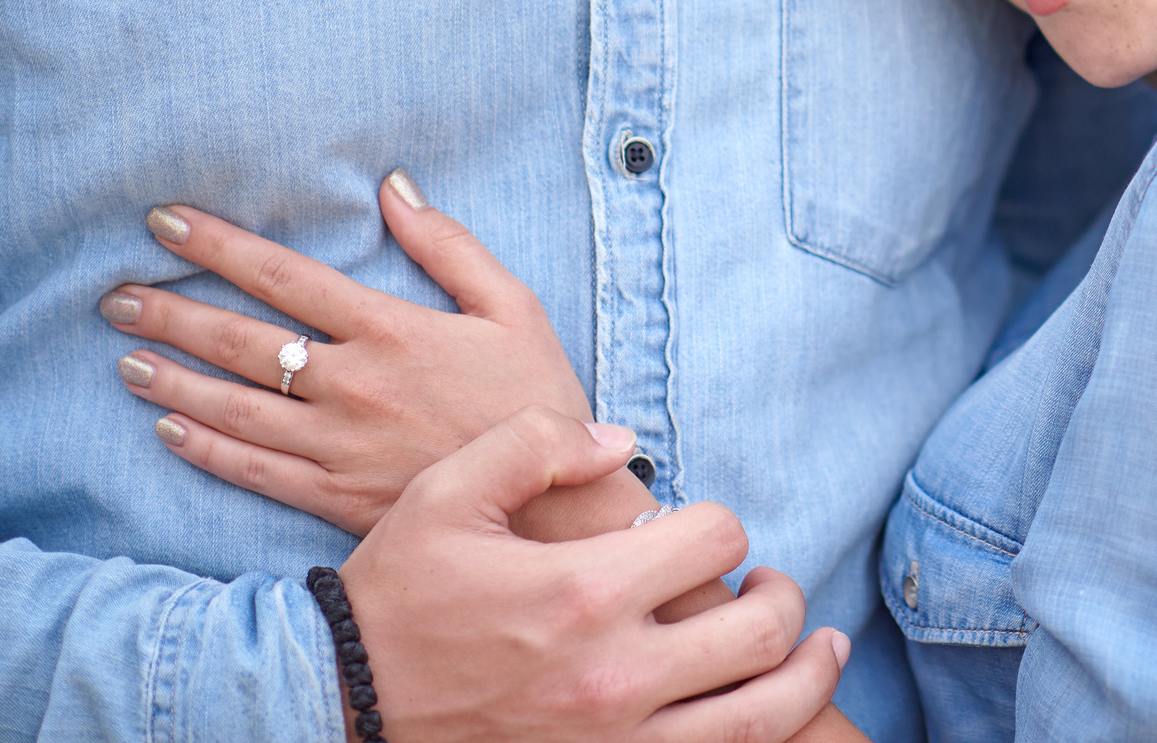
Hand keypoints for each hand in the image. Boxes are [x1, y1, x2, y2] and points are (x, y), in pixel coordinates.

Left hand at [104, 170, 628, 536]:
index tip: (165, 224)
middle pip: (243, 340)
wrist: (553, 506)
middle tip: (115, 297)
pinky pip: (254, 470)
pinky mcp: (336, 496)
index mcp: (392, 330)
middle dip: (172, 314)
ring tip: (126, 360)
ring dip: (174, 380)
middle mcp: (354, 384)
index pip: (286, 276)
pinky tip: (169, 430)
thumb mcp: (513, 306)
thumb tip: (393, 186)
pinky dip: (206, 448)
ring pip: (236, 406)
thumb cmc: (537, 398)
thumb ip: (450, 244)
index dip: (220, 246)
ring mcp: (339, 445)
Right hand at [346, 407, 852, 742]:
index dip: (720, 522)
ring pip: (761, 717)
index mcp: (584, 591)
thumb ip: (538, 445)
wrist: (339, 704)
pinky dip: (756, 737)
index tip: (700, 530)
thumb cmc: (396, 596)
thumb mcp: (447, 494)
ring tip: (817, 649)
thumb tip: (627, 443)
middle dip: (782, 597)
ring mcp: (614, 742)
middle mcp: (615, 675)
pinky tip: (759, 709)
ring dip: (804, 676)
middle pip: (762, 630)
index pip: (717, 538)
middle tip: (769, 585)